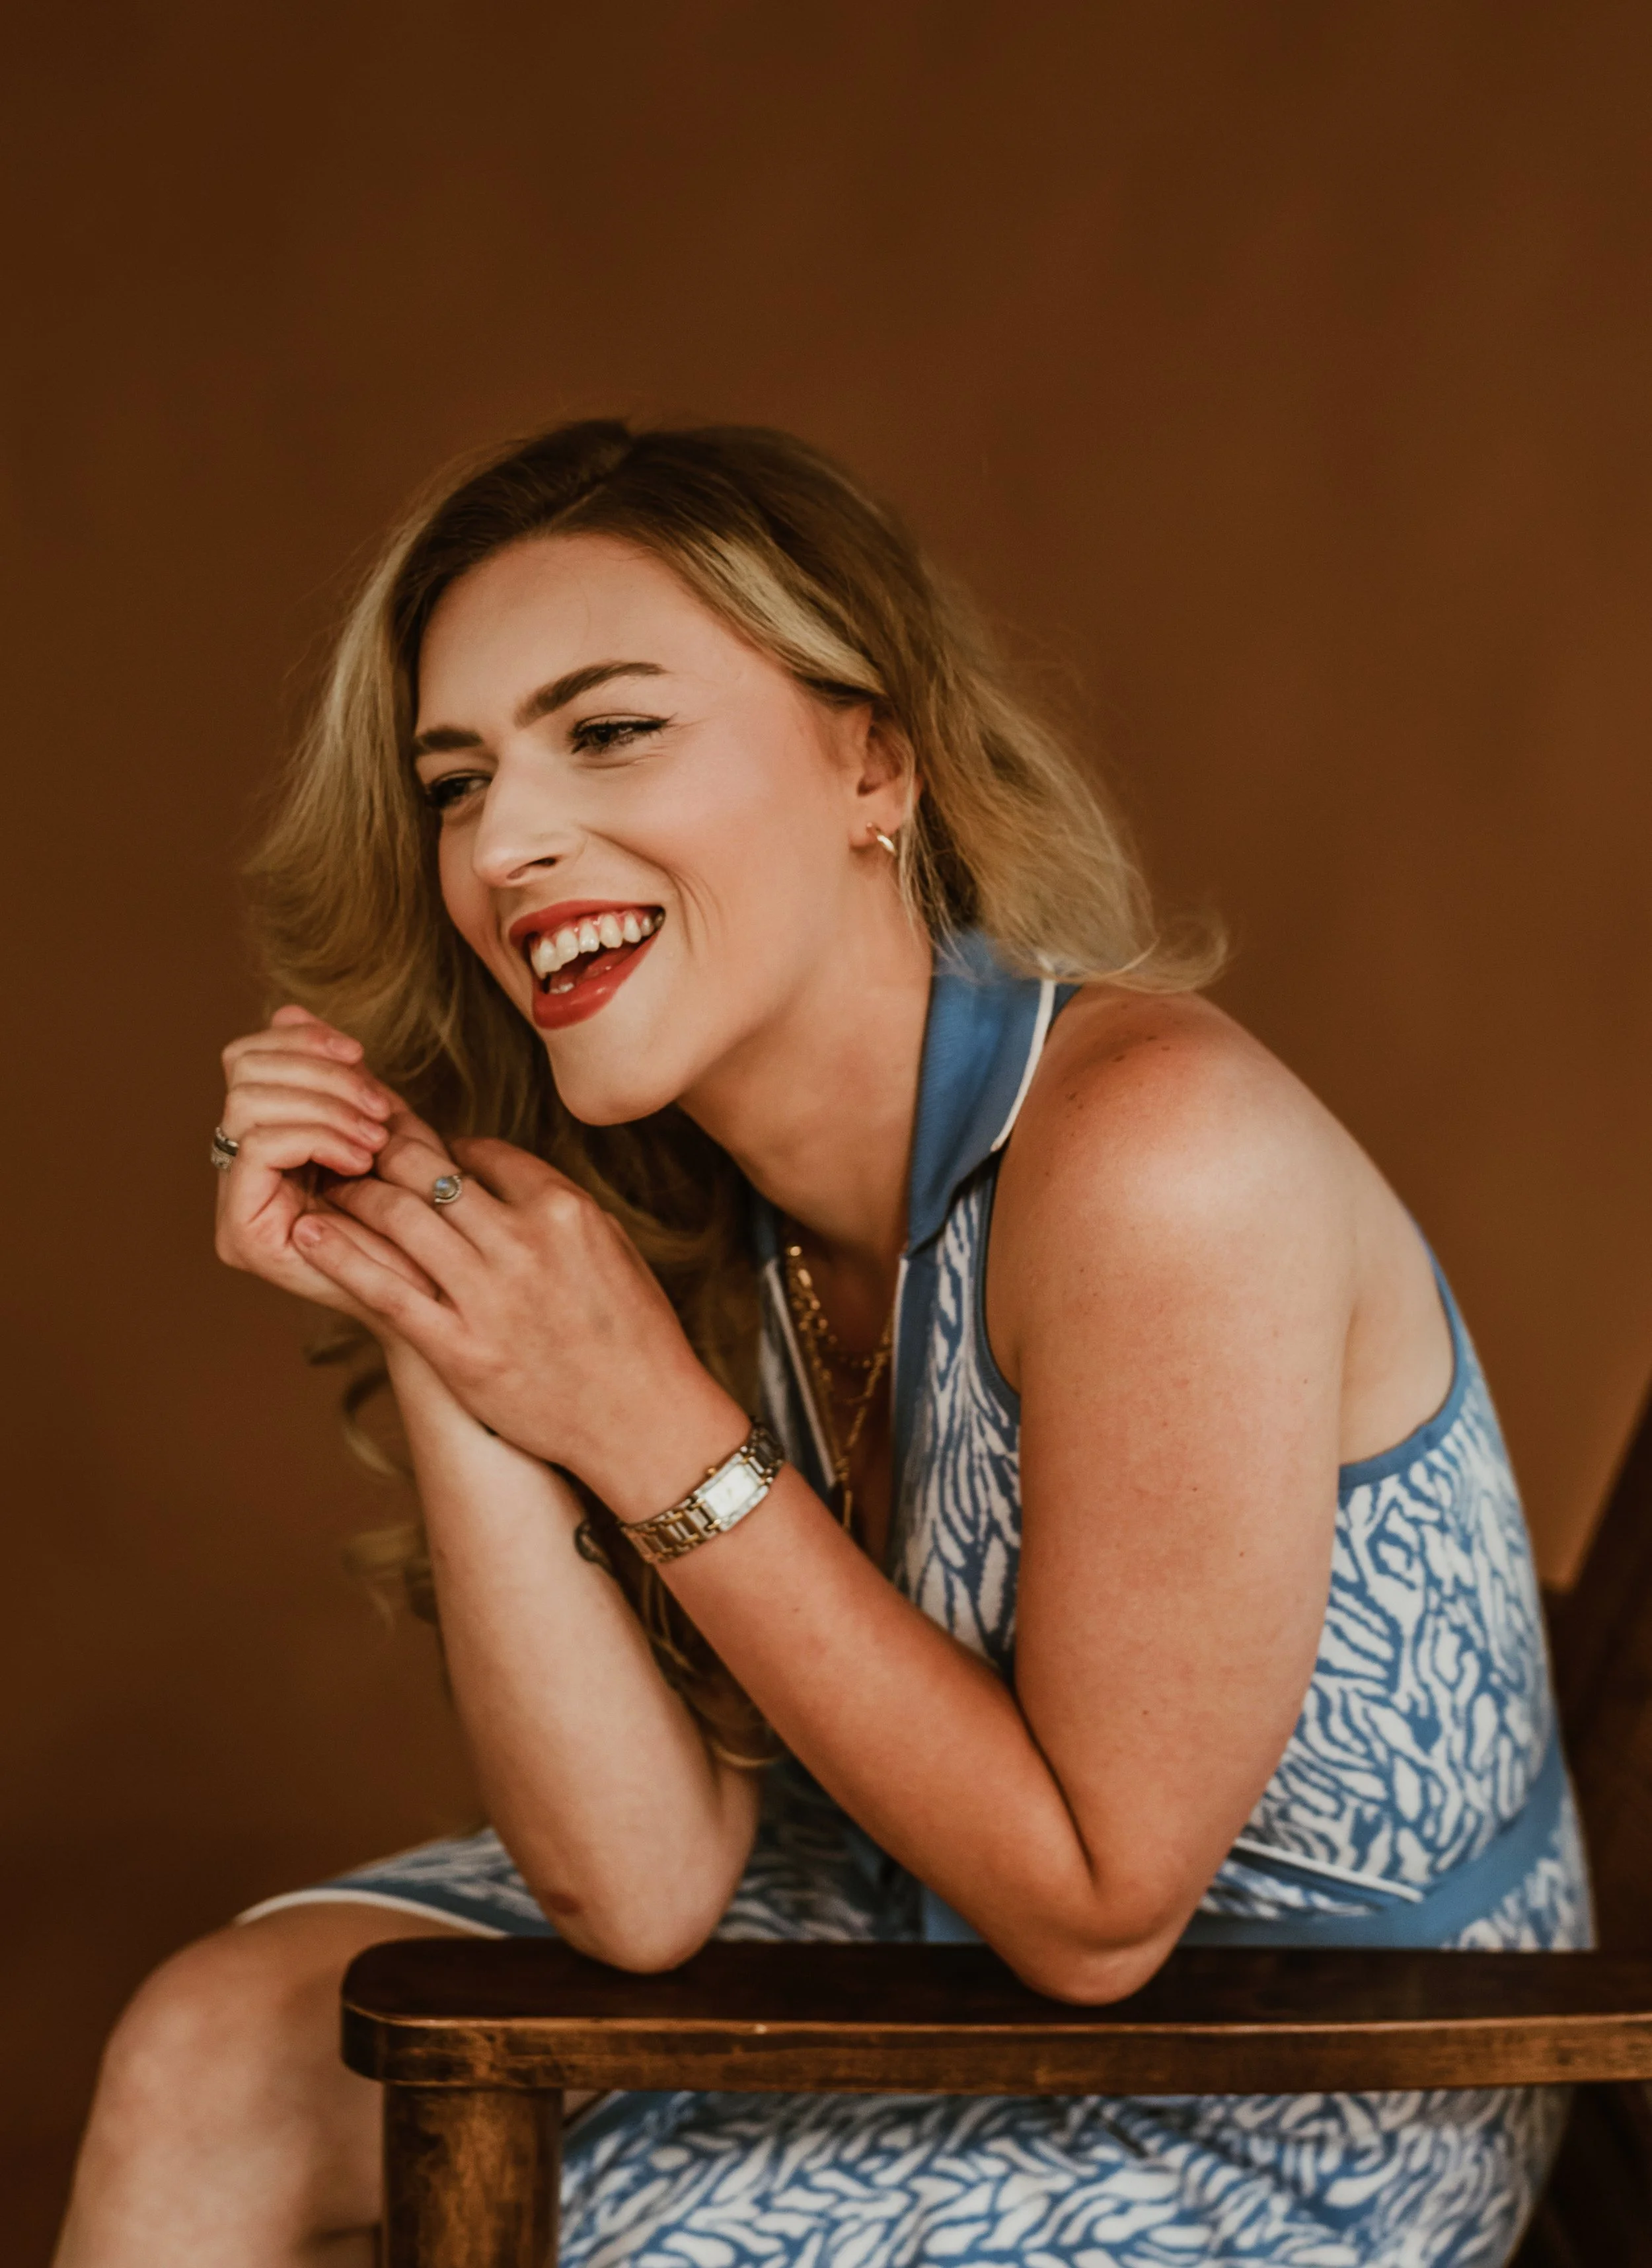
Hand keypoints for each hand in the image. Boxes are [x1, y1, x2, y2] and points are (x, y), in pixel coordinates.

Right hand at [214, 1005, 441, 1325]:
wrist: (434, 1297)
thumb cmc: (416, 1215)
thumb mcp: (381, 1127)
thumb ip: (339, 1076)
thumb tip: (286, 1009)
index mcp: (263, 1137)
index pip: (249, 1056)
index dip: (302, 1040)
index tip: (360, 1054)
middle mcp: (237, 1169)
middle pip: (240, 1068)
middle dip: (317, 1072)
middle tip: (378, 1106)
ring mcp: (234, 1202)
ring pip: (245, 1099)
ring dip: (323, 1104)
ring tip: (373, 1136)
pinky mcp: (241, 1232)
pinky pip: (258, 1143)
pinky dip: (316, 1136)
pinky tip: (360, 1158)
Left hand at [291, 1134, 745, 1510]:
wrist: (644, 1420)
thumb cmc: (634, 1334)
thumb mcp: (610, 1246)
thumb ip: (554, 1205)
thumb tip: (497, 1172)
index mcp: (564, 1209)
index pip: (481, 1151)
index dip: (439, 1145)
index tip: (415, 1149)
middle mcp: (523, 1241)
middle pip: (427, 1171)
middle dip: (381, 1151)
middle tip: (352, 1150)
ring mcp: (489, 1296)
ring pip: (399, 1217)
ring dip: (354, 1193)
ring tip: (328, 1186)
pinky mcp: (461, 1349)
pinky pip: (386, 1291)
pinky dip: (340, 1256)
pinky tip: (308, 1235)